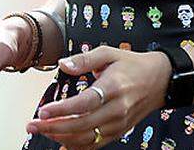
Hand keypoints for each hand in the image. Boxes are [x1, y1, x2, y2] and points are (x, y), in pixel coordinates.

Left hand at [25, 46, 171, 148]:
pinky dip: (77, 147)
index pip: (85, 104)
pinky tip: (60, 144)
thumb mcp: (109, 53)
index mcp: (114, 87)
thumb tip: (62, 64)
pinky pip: (96, 144)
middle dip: (54, 127)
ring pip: (88, 138)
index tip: (42, 111)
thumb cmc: (132, 64)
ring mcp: (119, 123)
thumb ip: (84, 59)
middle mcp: (118, 109)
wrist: (161, 80)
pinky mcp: (119, 131)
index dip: (62, 110)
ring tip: (41, 131)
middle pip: (83, 125)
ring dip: (62, 138)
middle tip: (32, 125)